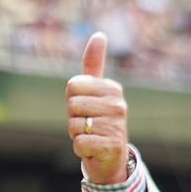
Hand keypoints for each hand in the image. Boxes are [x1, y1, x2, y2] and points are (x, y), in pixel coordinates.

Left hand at [67, 33, 129, 184]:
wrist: (109, 157)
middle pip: (72, 105)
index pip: (73, 85)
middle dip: (73, 119)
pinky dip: (80, 148)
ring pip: (74, 125)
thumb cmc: (97, 121)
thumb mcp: (94, 91)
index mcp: (112, 88)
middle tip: (87, 125)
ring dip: (76, 134)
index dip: (71, 101)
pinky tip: (92, 149)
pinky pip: (79, 143)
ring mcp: (117, 125)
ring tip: (91, 136)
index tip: (85, 108)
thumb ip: (93, 65)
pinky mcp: (111, 146)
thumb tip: (98, 34)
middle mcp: (118, 105)